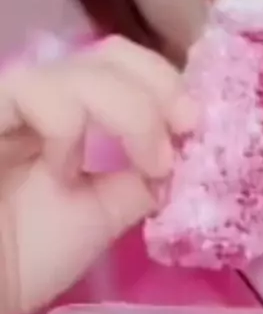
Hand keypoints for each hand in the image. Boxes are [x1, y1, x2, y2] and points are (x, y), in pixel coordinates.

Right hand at [0, 36, 193, 313]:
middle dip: (159, 88)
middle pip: (110, 55)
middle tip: (183, 129)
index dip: (166, 84)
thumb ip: (139, 182)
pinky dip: (68, 125)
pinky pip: (34, 90)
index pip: (125, 69)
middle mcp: (45, 101)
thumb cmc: (23, 258)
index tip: (194, 124)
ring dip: (129, 113)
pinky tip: (64, 170)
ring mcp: (13, 104)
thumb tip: (185, 157)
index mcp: (75, 120)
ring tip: (142, 165)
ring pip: (81, 67)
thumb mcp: (103, 217)